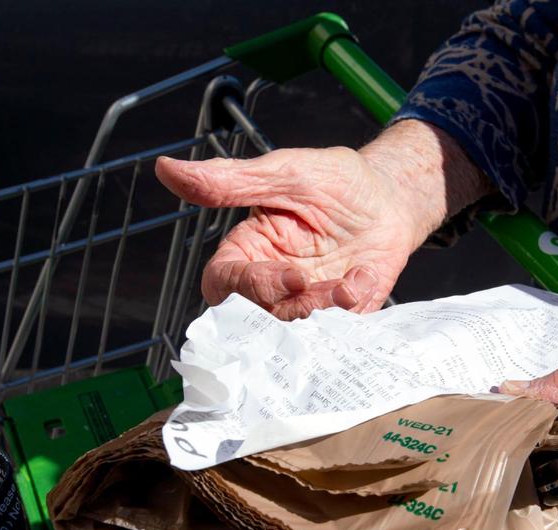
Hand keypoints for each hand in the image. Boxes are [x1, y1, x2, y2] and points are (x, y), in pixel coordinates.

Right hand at [156, 119, 492, 319]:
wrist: (392, 198)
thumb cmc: (335, 182)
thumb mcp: (285, 172)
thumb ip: (229, 181)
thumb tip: (165, 168)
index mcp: (249, 251)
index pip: (224, 284)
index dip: (248, 287)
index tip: (289, 275)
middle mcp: (273, 284)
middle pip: (258, 318)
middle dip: (289, 306)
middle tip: (315, 284)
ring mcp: (309, 304)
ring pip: (298, 330)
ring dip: (323, 310)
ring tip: (350, 279)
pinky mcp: (342, 316)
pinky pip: (338, 333)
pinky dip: (352, 310)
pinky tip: (366, 277)